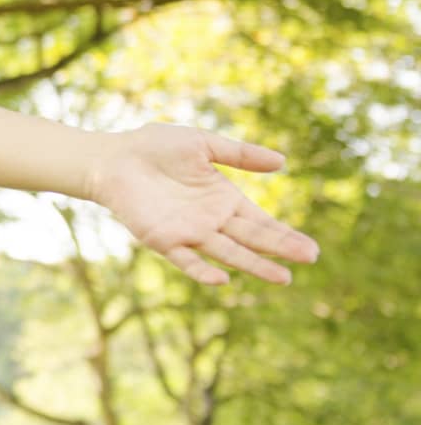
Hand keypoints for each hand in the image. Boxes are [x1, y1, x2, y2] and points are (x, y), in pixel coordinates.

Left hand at [84, 123, 320, 285]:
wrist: (113, 156)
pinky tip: (222, 280)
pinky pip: (186, 260)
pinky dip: (202, 271)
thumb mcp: (202, 144)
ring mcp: (188, 232)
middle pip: (251, 239)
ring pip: (227, 253)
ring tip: (282, 278)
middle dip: (279, 249)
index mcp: (223, 198)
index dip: (284, 234)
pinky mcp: (163, 239)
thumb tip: (282, 161)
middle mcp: (210, 220)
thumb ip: (239, 154)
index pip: (260, 221)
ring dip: (253, 265)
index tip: (311, 249)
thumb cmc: (155, 147)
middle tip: (308, 260)